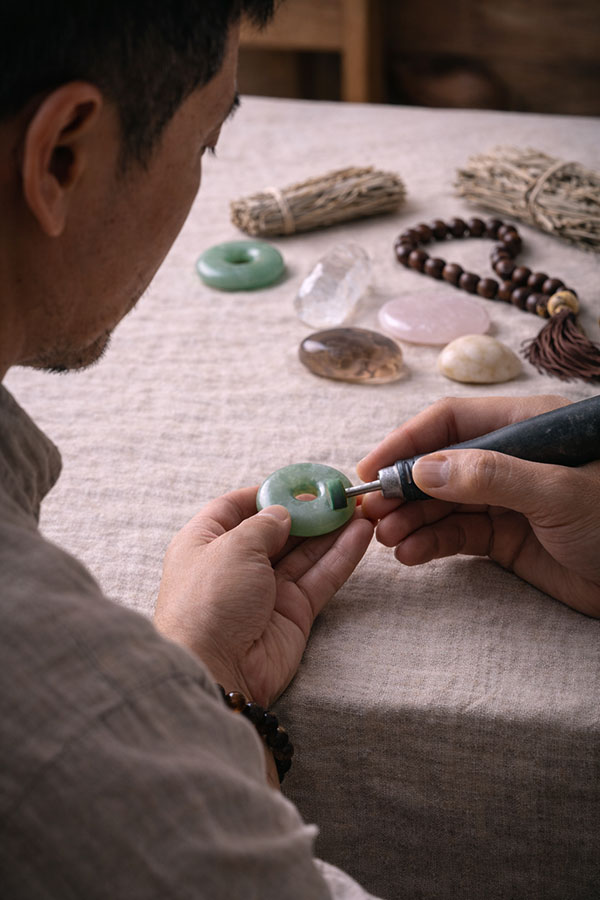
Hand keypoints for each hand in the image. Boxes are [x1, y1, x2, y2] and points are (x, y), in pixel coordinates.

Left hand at [154, 487, 372, 706]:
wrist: (214, 670)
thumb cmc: (209, 602)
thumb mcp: (233, 546)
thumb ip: (264, 524)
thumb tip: (283, 513)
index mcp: (205, 542)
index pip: (236, 507)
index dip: (268, 494)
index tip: (298, 482)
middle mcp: (235, 565)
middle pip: (277, 530)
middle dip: (307, 511)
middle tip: (339, 494)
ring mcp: (265, 591)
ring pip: (304, 553)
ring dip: (331, 530)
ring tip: (359, 507)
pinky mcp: (293, 613)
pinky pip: (320, 578)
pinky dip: (341, 556)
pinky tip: (361, 533)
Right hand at [357, 395, 599, 617]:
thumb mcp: (559, 493)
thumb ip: (492, 477)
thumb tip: (424, 470)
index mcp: (526, 426)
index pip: (451, 422)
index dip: (407, 442)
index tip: (373, 468)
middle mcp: (510, 458)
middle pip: (440, 464)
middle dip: (403, 488)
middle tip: (371, 512)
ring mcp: (506, 499)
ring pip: (443, 502)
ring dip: (411, 519)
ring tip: (386, 540)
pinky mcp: (506, 537)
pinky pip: (458, 534)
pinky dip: (431, 543)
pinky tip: (411, 554)